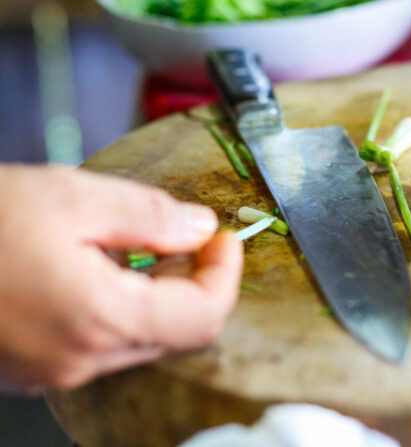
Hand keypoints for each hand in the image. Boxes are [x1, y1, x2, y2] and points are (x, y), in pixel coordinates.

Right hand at [0, 165, 241, 392]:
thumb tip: (200, 228)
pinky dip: (112, 307)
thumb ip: (150, 216)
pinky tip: (90, 267)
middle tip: (183, 233)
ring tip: (128, 243)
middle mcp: (78, 360)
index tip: (224, 237)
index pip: (203, 317)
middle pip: (174, 333)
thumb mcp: (73, 198)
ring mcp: (48, 371)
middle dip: (192, 282)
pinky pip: (93, 344)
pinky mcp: (25, 369)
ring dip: (152, 294)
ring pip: (135, 340)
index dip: (226, 274)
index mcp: (99, 318)